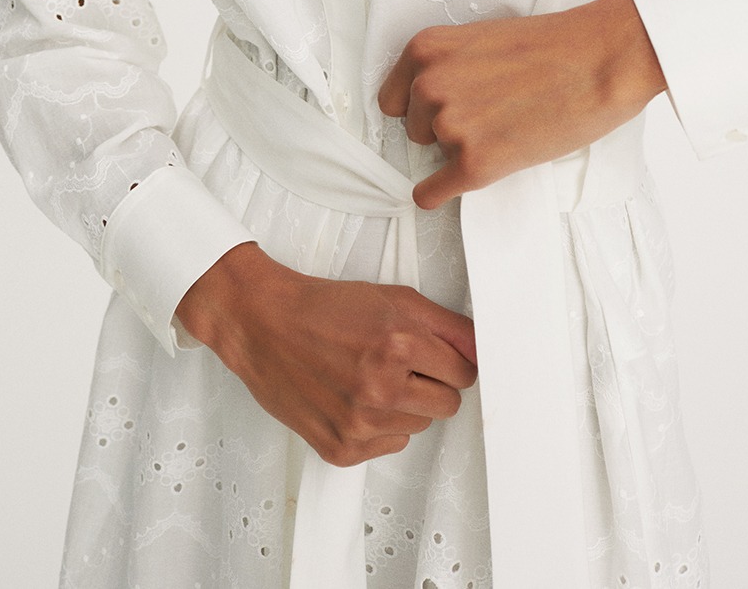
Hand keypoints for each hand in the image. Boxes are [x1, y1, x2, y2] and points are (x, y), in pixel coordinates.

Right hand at [175, 243, 477, 465]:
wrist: (264, 325)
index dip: (450, 361)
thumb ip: (447, 326)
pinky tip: (353, 398)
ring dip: (404, 405)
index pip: (466, 373)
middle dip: (432, 384)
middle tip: (401, 364)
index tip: (434, 356)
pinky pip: (389, 446)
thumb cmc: (325, 307)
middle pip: (448, 405)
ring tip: (370, 377)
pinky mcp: (342, 449)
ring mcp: (360, 423)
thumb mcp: (394, 298)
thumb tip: (484, 349)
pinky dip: (378, 427)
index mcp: (399, 343)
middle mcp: (381, 387)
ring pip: (419, 426)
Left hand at [378, 0, 665, 209]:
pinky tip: (445, 190)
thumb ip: (450, 66)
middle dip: (445, 128)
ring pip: (432, 156)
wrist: (600, 60)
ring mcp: (451, 126)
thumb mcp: (482, 40)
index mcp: (426, 49)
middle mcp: (428, 86)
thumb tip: (432, 103)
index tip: (442, 112)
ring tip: (505, 131)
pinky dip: (437, 194)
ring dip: (461, 152)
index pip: (392, 99)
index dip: (420, 108)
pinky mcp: (475, 163)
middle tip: (491, 116)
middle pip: (413, 129)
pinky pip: (432, 193)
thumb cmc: (553, 47)